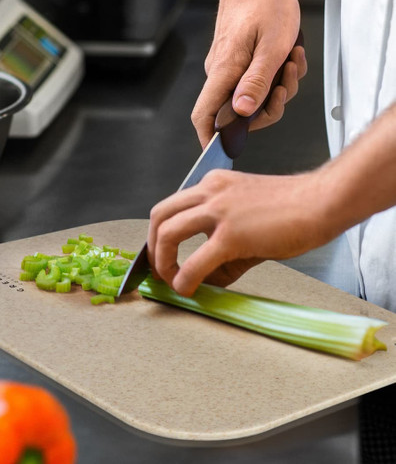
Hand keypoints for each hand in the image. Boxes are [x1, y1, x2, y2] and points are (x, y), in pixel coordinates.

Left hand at [147, 169, 332, 296]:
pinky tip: (187, 288)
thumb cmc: (291, 209)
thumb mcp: (245, 220)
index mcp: (212, 185)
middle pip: (159, 215)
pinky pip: (195, 261)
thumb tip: (204, 279)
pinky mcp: (231, 234)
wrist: (322, 202)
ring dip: (161, 260)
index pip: (172, 206)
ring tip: (170, 279)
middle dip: (152, 246)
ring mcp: (219, 211)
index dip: (160, 233)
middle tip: (159, 269)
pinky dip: (184, 278)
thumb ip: (221, 250)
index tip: (163, 255)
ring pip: (167, 232)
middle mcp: (210, 191)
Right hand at [191, 0, 307, 147]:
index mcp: (223, 71)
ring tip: (290, 62)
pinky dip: (276, 76)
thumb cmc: (265, 3)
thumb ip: (256, 82)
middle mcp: (220, 73)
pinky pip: (256, 82)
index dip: (209, 139)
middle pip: (237, 112)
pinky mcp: (238, 63)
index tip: (220, 153)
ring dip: (278, 88)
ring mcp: (228, 69)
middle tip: (285, 85)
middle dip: (269, 107)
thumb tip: (242, 112)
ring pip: (252, 97)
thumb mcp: (272, 45)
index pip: (204, 115)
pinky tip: (287, 57)